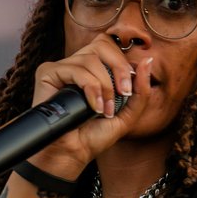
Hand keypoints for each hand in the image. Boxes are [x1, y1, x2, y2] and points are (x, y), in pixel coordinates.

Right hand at [28, 37, 155, 177]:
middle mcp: (77, 65)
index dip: (123, 63)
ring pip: (90, 59)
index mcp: (94, 70)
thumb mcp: (128, 114)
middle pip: (102, 43)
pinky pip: (75, 69)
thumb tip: (148, 60)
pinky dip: (90, 88)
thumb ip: (141, 89)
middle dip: (118, 67)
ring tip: (104, 110)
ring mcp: (61, 68)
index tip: (128, 91)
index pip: (111, 47)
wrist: (73, 153)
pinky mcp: (48, 73)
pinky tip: (92, 107)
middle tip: (123, 93)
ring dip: (104, 86)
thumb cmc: (95, 136)